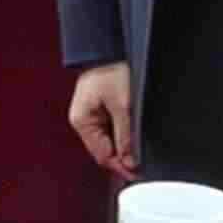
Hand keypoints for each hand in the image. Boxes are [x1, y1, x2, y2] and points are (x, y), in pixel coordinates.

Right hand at [68, 62, 139, 179]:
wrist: (108, 49)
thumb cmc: (111, 70)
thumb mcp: (123, 106)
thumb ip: (126, 136)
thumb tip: (129, 160)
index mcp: (82, 121)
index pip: (101, 155)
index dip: (120, 166)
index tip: (136, 173)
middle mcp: (82, 121)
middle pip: (103, 150)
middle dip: (122, 157)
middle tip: (141, 163)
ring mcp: (90, 115)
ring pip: (107, 141)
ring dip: (122, 145)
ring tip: (138, 147)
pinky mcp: (98, 110)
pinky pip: (109, 129)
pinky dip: (120, 134)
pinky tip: (130, 134)